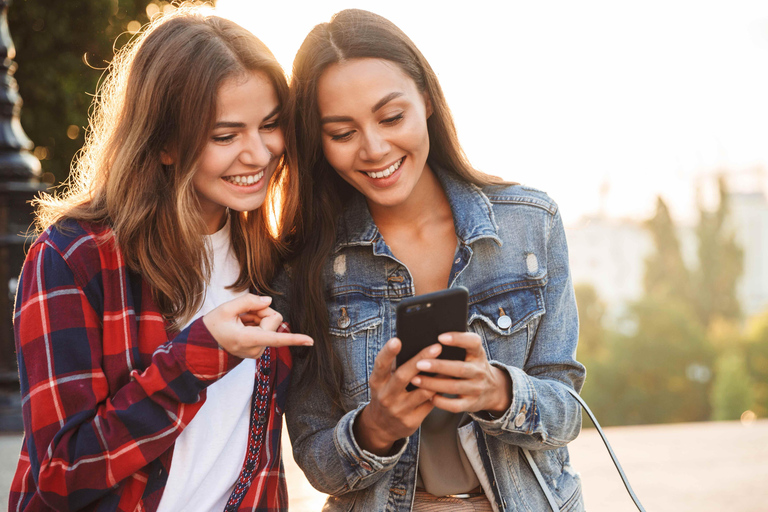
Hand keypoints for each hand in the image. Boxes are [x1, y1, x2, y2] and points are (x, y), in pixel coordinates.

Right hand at [202, 294, 312, 358]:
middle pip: (274, 320)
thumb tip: (268, 301)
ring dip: (256, 318)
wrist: (201, 346)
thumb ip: (248, 302)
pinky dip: (255, 324)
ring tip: (239, 322)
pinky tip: (242, 326)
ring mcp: (257, 351)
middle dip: (262, 312)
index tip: (311, 341)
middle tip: (243, 313)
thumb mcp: (225, 309)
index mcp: (248, 339)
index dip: (295, 339)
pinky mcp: (258, 349)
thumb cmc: (212, 327)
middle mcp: (256, 348)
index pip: (277, 338)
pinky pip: (265, 330)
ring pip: (269, 324)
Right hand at [354, 338, 440, 455]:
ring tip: (451, 363)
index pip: (381, 365)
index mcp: (377, 382)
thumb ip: (395, 367)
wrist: (381, 426)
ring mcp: (398, 410)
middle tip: (437, 347)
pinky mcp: (411, 421)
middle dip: (420, 360)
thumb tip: (415, 344)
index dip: (388, 352)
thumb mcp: (383, 381)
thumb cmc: (387, 394)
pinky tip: (449, 383)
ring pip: (422, 392)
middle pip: (403, 376)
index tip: (397, 340)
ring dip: (437, 378)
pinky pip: (430, 404)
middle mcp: (386, 396)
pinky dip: (439, 392)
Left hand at [410, 332, 511, 415]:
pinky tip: (429, 396)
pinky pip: (455, 405)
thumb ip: (457, 345)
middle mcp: (479, 371)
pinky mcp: (472, 404)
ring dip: (433, 384)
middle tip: (419, 363)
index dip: (458, 339)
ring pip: (454, 387)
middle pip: (459, 368)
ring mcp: (477, 388)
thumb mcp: (471, 353)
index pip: (473, 342)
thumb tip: (428, 335)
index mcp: (478, 353)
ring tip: (415, 379)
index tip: (440, 337)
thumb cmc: (472, 365)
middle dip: (438, 366)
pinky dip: (441, 402)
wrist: (493, 390)